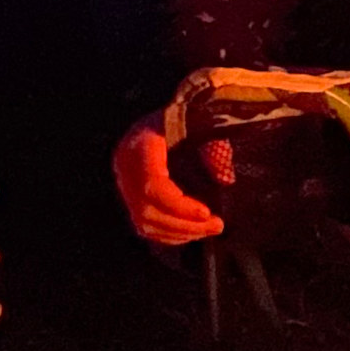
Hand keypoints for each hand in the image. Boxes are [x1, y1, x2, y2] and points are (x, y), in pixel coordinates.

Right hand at [113, 114, 223, 246]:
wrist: (165, 117)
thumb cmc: (188, 119)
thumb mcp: (204, 126)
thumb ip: (214, 150)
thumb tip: (226, 179)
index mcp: (140, 144)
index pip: (152, 184)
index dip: (179, 204)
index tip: (207, 212)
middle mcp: (125, 166)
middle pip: (147, 209)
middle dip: (184, 224)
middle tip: (217, 226)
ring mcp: (123, 183)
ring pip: (144, 222)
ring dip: (180, 232)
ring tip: (209, 230)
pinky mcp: (129, 195)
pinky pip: (143, 225)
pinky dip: (168, 234)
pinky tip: (192, 233)